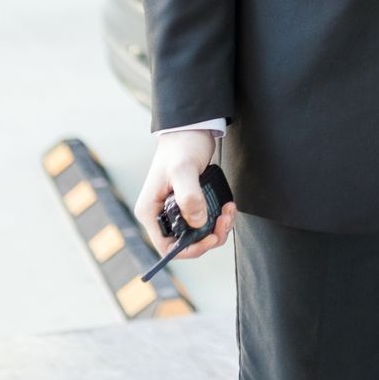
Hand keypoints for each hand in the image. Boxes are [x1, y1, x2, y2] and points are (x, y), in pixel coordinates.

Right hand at [132, 130, 235, 262]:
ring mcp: (176, 210)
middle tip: (225, 219)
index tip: (210, 237)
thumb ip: (190, 197)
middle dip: (209, 236)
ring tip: (228, 210)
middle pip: (185, 243)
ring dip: (217, 227)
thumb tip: (197, 222)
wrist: (191, 129)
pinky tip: (227, 205)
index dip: (189, 249)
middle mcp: (160, 214)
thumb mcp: (184, 170)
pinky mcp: (190, 203)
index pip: (166, 247)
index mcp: (150, 211)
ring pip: (198, 233)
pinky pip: (205, 221)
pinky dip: (219, 218)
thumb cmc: (182, 146)